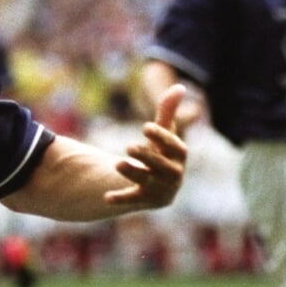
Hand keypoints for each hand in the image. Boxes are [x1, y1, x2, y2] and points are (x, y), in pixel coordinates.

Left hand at [106, 83, 189, 209]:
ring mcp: (160, 188)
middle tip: (128, 146)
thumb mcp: (163, 132)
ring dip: (132, 172)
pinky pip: (133, 199)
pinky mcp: (145, 200)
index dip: (161, 137)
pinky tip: (106, 197)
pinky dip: (121, 198)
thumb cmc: (161, 151)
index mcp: (179, 155)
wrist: (159, 184)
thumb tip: (179, 86)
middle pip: (160, 166)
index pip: (174, 146)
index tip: (145, 127)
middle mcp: (173, 174)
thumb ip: (168, 111)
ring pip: (146, 181)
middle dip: (146, 156)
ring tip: (117, 163)